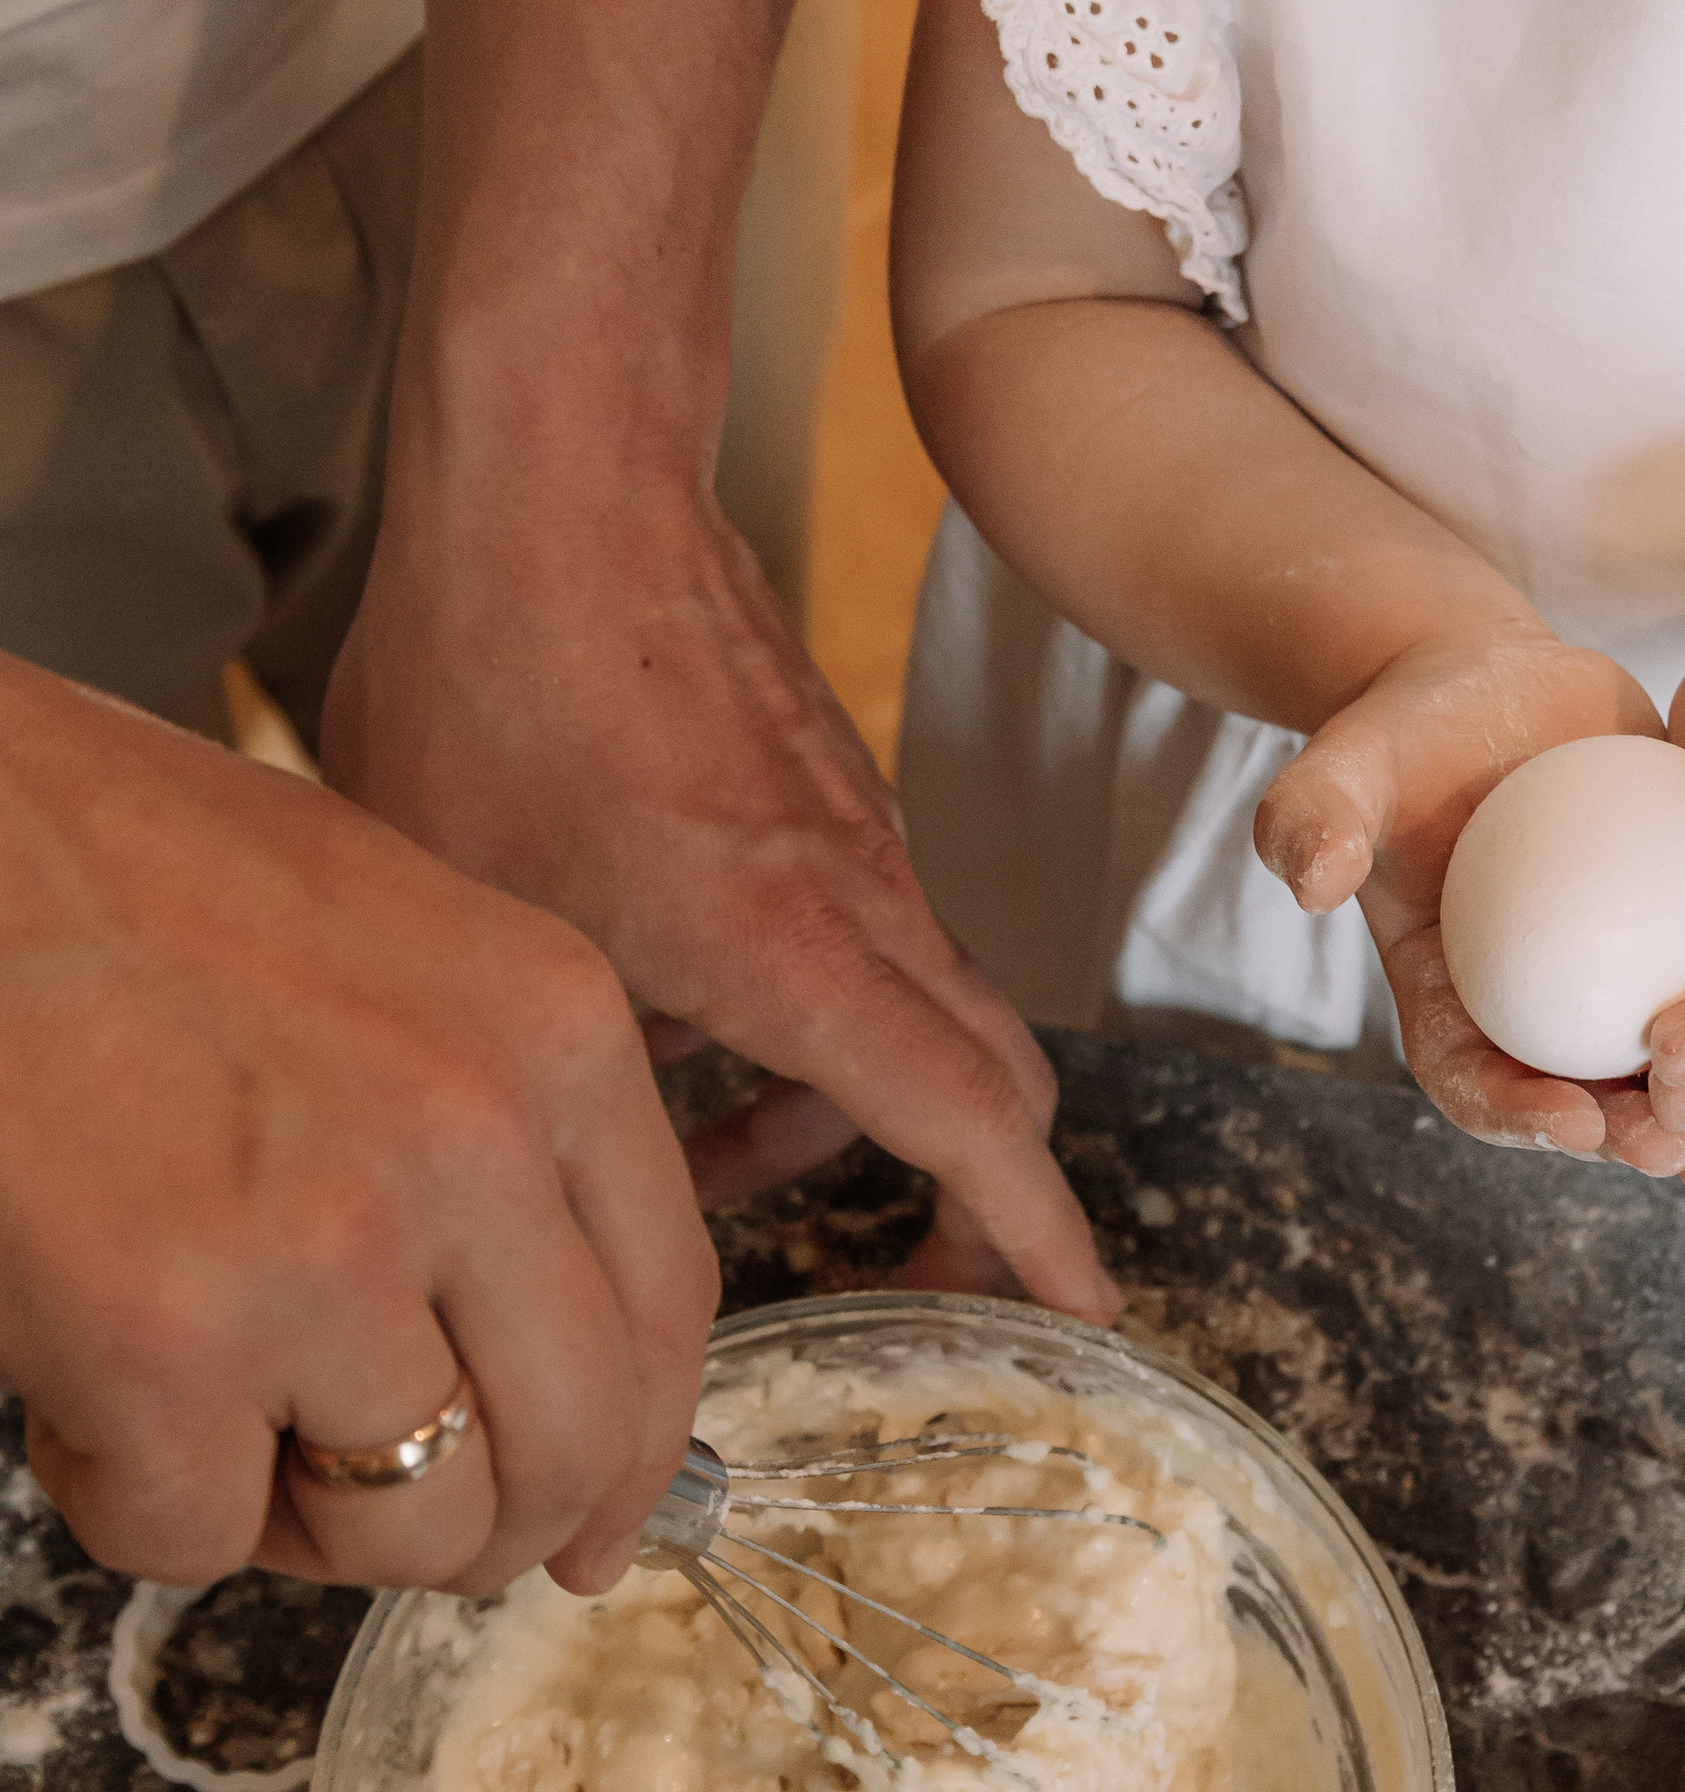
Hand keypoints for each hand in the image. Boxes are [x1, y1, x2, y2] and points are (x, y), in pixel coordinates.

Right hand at [0, 658, 716, 1595]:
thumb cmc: (115, 868)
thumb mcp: (392, 941)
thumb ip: (494, 1122)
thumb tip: (537, 1343)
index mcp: (551, 1030)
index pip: (670, 1306)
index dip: (634, 1459)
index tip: (591, 1534)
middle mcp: (472, 1141)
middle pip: (568, 1448)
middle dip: (479, 1529)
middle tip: (375, 1514)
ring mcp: (327, 1248)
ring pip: (409, 1527)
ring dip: (305, 1523)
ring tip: (205, 1413)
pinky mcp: (165, 1343)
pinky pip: (200, 1534)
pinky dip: (134, 1496)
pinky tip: (83, 1383)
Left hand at [325, 472, 1115, 1316]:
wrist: (555, 481)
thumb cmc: (499, 683)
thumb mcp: (491, 924)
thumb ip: (563, 1052)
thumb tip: (587, 1150)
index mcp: (793, 949)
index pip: (967, 1122)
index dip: (1030, 1232)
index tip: (1085, 1311)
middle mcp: (860, 895)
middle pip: (991, 1075)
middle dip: (971, 1194)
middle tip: (908, 1275)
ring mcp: (853, 833)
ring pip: (912, 1006)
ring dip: (840, 1100)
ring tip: (703, 1148)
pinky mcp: (821, 787)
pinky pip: (860, 931)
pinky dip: (808, 1005)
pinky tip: (671, 1010)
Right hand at [1251, 629, 1684, 1196]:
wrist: (1489, 685)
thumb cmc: (1404, 731)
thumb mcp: (1350, 764)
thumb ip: (1316, 816)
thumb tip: (1308, 880)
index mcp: (1446, 998)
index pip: (1471, 1078)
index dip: (1516, 1115)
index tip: (1575, 1119)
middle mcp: (1527, 1009)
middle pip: (1574, 1101)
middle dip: (1625, 1141)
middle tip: (1676, 1147)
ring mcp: (1604, 980)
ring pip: (1656, 1069)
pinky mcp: (1671, 935)